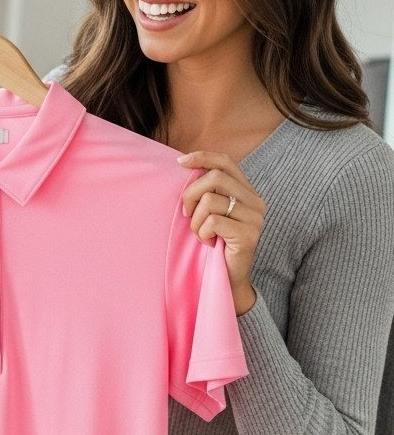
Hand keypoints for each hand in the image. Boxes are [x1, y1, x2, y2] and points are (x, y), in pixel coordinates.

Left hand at [176, 151, 266, 311]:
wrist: (229, 278)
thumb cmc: (216, 242)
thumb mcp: (211, 211)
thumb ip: (208, 190)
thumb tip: (185, 164)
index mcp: (247, 191)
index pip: (225, 161)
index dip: (202, 156)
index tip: (179, 162)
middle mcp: (256, 201)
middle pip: (215, 178)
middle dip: (191, 194)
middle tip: (186, 214)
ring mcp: (255, 218)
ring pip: (211, 201)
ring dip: (196, 220)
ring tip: (202, 233)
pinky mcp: (249, 235)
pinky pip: (213, 222)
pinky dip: (203, 233)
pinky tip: (209, 242)